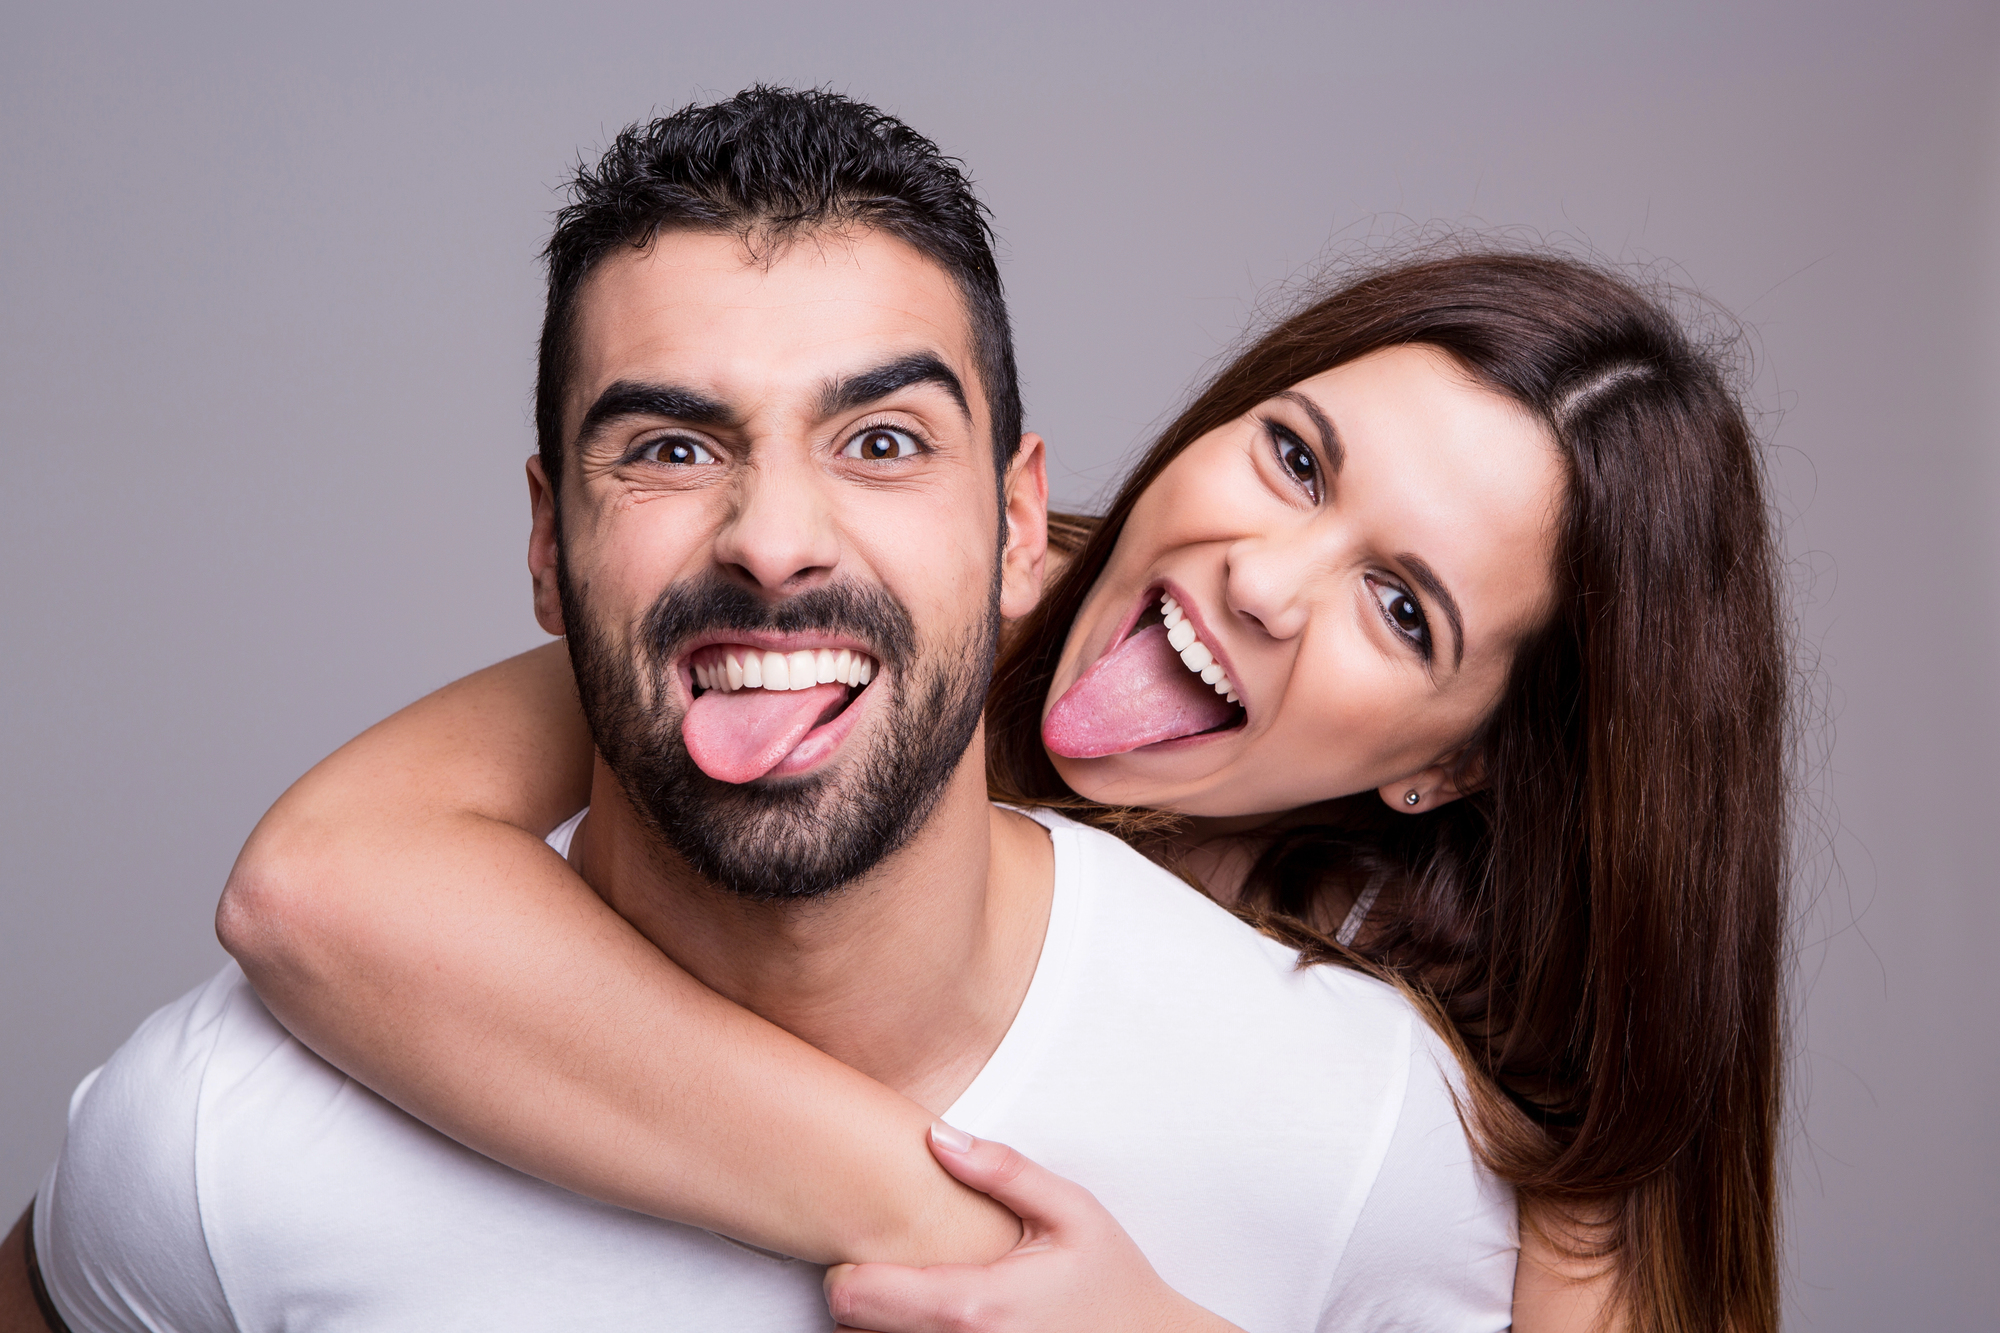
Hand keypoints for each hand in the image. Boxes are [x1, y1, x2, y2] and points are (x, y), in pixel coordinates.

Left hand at [823, 1124, 1240, 1332]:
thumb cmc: (1112, 1280)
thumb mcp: (1072, 1211)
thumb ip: (1003, 1171)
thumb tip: (935, 1135)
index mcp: (975, 1305)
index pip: (856, 1296)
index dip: (848, 1267)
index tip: (865, 1247)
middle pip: (853, 1329)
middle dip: (861, 1292)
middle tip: (890, 1261)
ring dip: (883, 1321)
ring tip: (914, 1289)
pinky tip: (935, 1317)